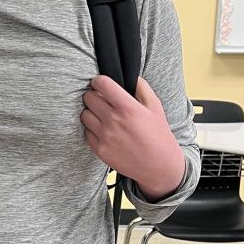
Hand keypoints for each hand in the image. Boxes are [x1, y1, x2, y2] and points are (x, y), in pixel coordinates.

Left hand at [81, 75, 185, 199]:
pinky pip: (86, 132)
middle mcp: (113, 121)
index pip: (101, 84)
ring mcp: (105, 136)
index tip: (101, 84)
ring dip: (91, 112)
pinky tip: (104, 130)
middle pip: (88, 97)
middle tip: (102, 100)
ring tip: (103, 116)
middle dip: (94, 96)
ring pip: (84, 114)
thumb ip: (142, 87)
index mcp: (127, 107)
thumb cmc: (158, 135)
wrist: (159, 166)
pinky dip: (92, 129)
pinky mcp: (99, 149)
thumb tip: (130, 76)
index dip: (99, 81)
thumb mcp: (156, 107)